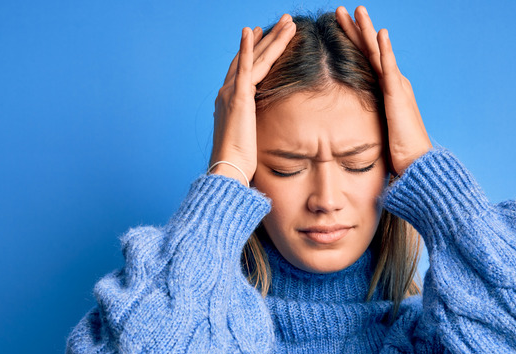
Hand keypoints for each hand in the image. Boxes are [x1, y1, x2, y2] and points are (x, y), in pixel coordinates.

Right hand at [210, 15, 296, 185]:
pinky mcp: (237, 97)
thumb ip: (255, 128)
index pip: (245, 69)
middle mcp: (228, 92)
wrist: (229, 169)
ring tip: (287, 21)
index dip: (254, 50)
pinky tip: (251, 30)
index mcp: (231, 102)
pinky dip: (247, 48)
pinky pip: (244, 67)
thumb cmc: (240, 162)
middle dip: (268, 38)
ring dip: (271, 38)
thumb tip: (263, 132)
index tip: (262, 35)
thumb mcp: (250, 139)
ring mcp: (231, 93)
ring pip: (255, 58)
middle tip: (283, 21)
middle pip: (252, 57)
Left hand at [335, 5, 432, 175]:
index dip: (352, 42)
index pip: (365, 60)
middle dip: (356, 28)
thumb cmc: (398, 152)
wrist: (416, 163)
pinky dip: (385, 50)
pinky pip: (389, 69)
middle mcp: (393, 83)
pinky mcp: (398, 96)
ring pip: (378, 52)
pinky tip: (380, 34)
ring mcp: (397, 87)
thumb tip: (343, 124)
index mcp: (386, 90)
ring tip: (358, 10)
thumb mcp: (376, 130)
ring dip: (368, 30)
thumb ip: (364, 120)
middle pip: (370, 50)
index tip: (338, 26)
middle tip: (341, 10)